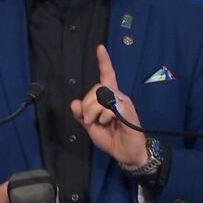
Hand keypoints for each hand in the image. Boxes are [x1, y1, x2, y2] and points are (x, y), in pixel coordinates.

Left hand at [70, 45, 147, 167]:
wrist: (127, 154)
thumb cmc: (111, 138)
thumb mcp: (91, 127)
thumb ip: (82, 115)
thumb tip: (74, 103)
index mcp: (110, 98)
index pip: (107, 76)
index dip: (104, 61)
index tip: (100, 48)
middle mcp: (118, 96)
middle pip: (97, 88)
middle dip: (87, 104)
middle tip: (88, 120)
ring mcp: (124, 102)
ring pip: (101, 95)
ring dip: (93, 110)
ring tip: (97, 123)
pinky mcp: (127, 110)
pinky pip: (109, 106)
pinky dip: (103, 116)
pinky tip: (107, 123)